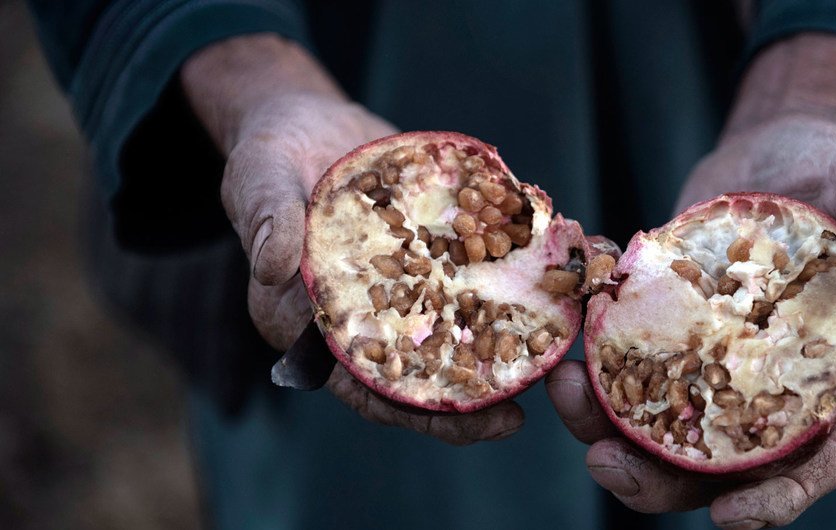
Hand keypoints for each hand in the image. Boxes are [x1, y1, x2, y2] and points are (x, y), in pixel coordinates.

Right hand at [182, 34, 522, 443]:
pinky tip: (554, 279)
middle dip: (466, 399)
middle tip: (514, 418)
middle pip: (419, 372)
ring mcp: (408, 282)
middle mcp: (367, 312)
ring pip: (457, 327)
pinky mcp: (437, 251)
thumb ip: (266, 220)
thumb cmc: (267, 155)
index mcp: (314, 321)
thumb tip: (274, 267)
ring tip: (546, 359)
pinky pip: (477, 270)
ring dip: (500, 345)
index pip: (364, 384)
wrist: (306, 118)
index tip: (465, 425)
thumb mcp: (257, 177)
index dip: (412, 412)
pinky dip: (513, 277)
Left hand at [550, 33, 835, 527]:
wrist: (777, 154)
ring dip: (603, 423)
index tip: (727, 516)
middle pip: (711, 463)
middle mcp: (761, 387)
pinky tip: (571, 323)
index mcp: (825, 378)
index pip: (812, 460)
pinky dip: (593, 355)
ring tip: (565, 387)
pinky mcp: (663, 330)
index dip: (775, 499)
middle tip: (603, 464)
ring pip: (652, 423)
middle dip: (656, 478)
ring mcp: (706, 363)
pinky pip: (623, 362)